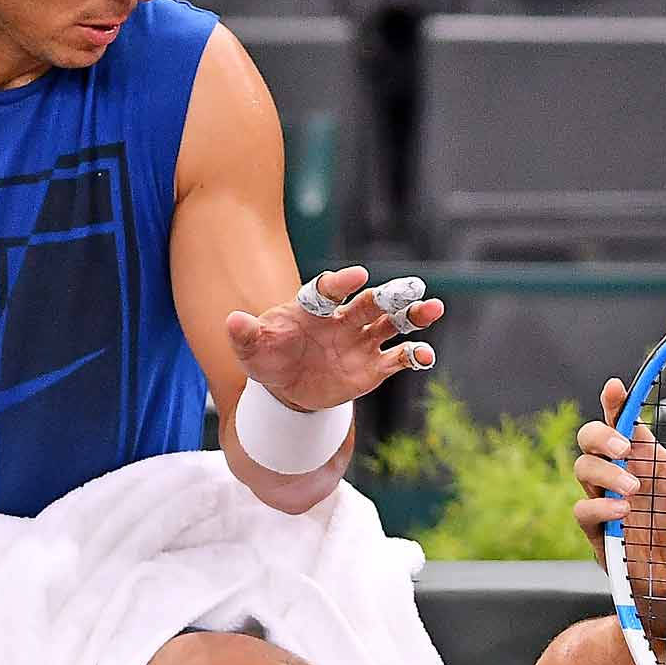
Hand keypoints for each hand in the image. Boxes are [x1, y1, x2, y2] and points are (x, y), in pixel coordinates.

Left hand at [224, 266, 443, 411]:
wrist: (287, 388)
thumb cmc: (268, 359)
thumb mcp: (251, 350)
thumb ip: (244, 335)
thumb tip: (232, 321)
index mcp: (312, 308)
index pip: (327, 290)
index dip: (341, 282)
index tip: (357, 276)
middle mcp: (342, 319)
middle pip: (369, 303)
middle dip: (389, 295)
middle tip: (411, 286)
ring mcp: (360, 341)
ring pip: (392, 324)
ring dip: (413, 315)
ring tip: (433, 308)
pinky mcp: (373, 367)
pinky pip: (397, 359)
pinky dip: (413, 355)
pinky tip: (426, 356)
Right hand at [573, 378, 665, 567]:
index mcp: (642, 456)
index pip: (621, 420)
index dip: (614, 401)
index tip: (616, 387)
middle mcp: (619, 472)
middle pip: (590, 437)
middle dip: (601, 435)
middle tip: (624, 449)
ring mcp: (604, 498)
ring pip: (583, 467)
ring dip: (605, 473)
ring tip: (633, 490)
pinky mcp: (597, 528)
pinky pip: (584, 509)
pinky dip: (599, 507)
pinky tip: (622, 511)